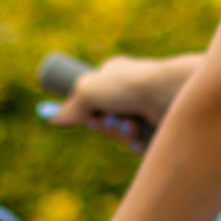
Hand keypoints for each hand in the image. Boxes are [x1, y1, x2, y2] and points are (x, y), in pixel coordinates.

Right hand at [49, 54, 194, 152]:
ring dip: (120, 133)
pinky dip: (136, 143)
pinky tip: (144, 132)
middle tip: (110, 120)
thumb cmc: (130, 86)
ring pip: (121, 135)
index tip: (87, 116)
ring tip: (131, 124)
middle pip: (105, 120)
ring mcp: (146, 111)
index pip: (94, 97)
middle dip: (104, 125)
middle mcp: (131, 92)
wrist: (170, 95)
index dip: (88, 111)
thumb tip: (50, 117)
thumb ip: (70, 106)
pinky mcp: (158, 130)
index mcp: (116, 75)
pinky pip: (138, 146)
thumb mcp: (89, 91)